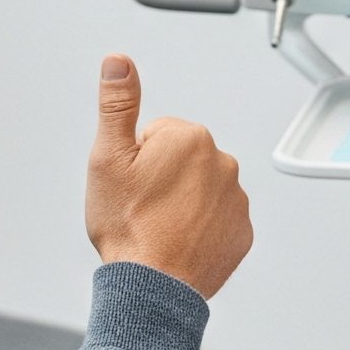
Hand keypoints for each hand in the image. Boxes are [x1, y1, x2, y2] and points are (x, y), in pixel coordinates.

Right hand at [85, 55, 250, 299]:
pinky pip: (218, 219)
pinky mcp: (241, 232)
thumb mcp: (108, 158)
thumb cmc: (128, 226)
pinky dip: (200, 227)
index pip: (156, 135)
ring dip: (182, 202)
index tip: (132, 185)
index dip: (137, 160)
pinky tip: (179, 242)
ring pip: (200, 189)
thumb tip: (119, 61)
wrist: (152, 288)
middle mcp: (222, 163)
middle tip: (142, 207)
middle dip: (162, 177)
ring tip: (159, 228)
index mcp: (189, 138)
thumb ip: (117, 103)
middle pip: (181, 160)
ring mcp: (236, 199)